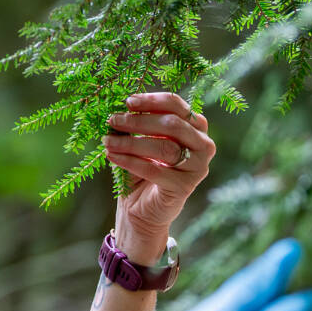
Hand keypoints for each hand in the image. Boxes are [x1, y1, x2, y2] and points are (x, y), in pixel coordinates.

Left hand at [105, 92, 215, 251]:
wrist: (141, 209)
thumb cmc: (142, 170)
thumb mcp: (142, 141)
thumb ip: (140, 125)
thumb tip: (122, 108)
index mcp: (196, 127)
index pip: (176, 106)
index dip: (151, 101)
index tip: (128, 102)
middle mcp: (204, 145)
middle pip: (172, 124)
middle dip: (138, 121)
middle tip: (113, 121)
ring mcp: (198, 167)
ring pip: (164, 147)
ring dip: (131, 142)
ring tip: (108, 141)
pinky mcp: (185, 186)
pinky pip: (154, 170)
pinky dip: (129, 161)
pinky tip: (112, 156)